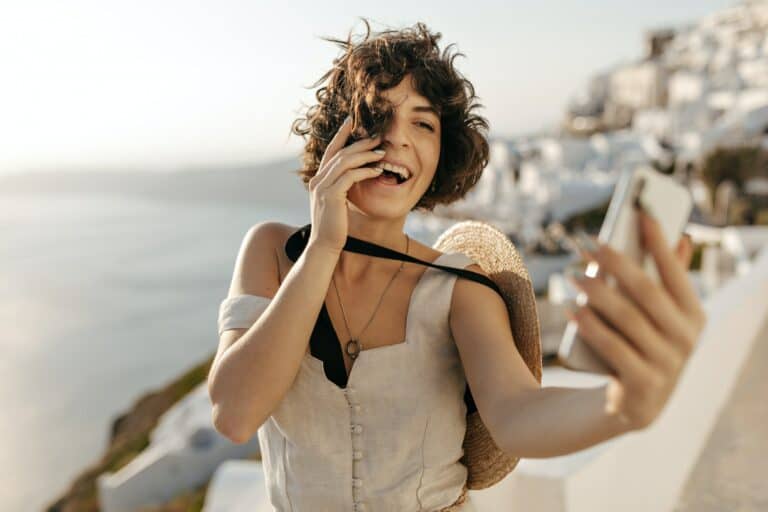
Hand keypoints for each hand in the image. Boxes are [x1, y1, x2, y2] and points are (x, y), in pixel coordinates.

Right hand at [307, 116, 386, 253]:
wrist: (324, 246)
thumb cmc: (333, 228)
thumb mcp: (334, 204)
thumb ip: (339, 188)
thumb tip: (351, 178)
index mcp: (317, 180)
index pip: (330, 152)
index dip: (340, 136)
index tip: (352, 123)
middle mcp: (317, 180)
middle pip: (339, 153)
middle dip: (359, 143)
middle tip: (377, 137)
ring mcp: (322, 187)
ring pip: (345, 162)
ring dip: (365, 155)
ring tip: (382, 152)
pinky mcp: (331, 196)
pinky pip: (350, 176)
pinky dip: (365, 171)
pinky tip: (378, 170)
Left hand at [566, 207, 706, 430]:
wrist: (635, 404)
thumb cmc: (644, 345)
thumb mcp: (660, 316)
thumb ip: (668, 279)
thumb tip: (682, 237)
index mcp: (694, 316)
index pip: (676, 274)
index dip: (660, 243)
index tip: (641, 213)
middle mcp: (686, 340)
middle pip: (646, 292)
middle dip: (616, 263)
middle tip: (587, 243)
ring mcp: (667, 365)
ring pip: (626, 319)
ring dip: (597, 292)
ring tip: (572, 273)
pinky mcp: (641, 385)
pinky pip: (612, 348)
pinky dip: (590, 326)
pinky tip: (571, 307)